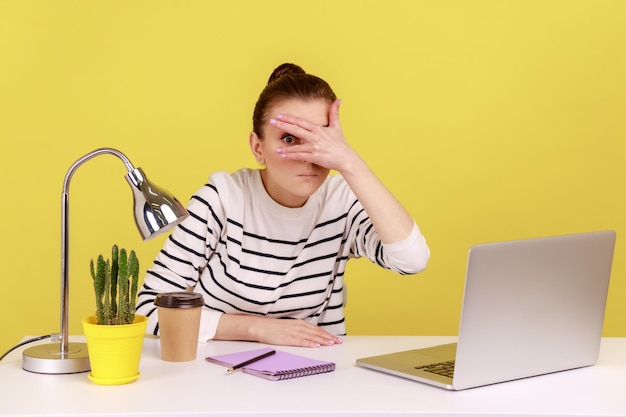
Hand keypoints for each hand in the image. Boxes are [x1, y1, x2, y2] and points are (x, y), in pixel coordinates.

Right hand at [216, 314, 342, 347]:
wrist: (260, 326)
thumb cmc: (274, 328)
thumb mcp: (289, 326)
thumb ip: (299, 330)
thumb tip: (310, 335)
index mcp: (299, 323)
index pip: (316, 329)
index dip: (327, 334)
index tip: (335, 338)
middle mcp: (298, 327)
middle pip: (316, 333)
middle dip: (328, 337)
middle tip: (338, 342)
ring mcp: (293, 332)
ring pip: (311, 337)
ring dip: (322, 340)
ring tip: (331, 344)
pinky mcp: (287, 338)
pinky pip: (301, 341)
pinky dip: (309, 343)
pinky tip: (316, 345)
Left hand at [271, 99, 358, 172]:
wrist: (346, 158)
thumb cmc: (340, 143)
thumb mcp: (337, 126)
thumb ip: (334, 113)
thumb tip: (338, 100)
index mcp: (318, 129)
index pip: (301, 122)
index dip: (290, 118)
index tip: (280, 115)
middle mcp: (315, 137)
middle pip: (296, 130)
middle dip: (283, 125)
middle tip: (272, 122)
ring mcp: (314, 147)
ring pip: (297, 146)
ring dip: (285, 146)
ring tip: (275, 146)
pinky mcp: (315, 157)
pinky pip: (300, 156)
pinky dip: (291, 156)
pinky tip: (283, 155)